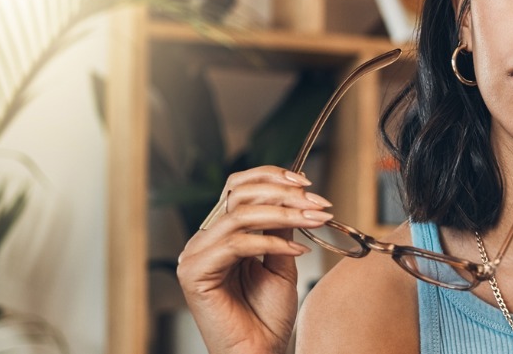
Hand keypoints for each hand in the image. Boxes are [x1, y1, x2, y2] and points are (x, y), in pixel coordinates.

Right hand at [177, 166, 334, 353]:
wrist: (260, 351)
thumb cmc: (267, 316)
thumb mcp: (281, 261)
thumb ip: (281, 229)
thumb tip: (295, 196)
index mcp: (221, 234)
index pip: (238, 187)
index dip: (272, 177)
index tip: (308, 184)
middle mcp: (205, 240)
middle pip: (238, 194)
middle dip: (284, 193)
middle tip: (317, 204)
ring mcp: (196, 255)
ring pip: (240, 215)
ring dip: (284, 214)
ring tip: (314, 221)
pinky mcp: (195, 273)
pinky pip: (236, 244)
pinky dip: (271, 243)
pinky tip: (297, 251)